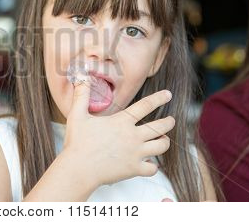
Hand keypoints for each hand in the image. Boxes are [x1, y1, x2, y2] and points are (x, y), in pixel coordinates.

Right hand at [62, 72, 174, 187]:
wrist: (79, 169)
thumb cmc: (77, 142)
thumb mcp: (77, 115)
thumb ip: (82, 95)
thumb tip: (81, 78)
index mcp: (122, 121)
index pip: (146, 105)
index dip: (159, 98)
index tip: (168, 94)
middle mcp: (133, 136)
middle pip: (160, 127)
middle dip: (169, 122)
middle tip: (171, 120)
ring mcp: (135, 153)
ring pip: (161, 146)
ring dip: (165, 142)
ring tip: (164, 139)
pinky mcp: (134, 169)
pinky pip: (152, 169)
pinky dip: (153, 166)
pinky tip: (150, 164)